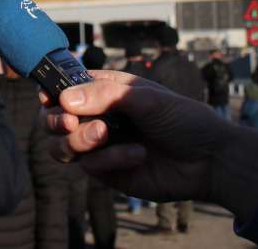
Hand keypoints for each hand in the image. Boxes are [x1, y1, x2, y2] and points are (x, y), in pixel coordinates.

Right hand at [44, 70, 257, 221]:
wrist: (209, 159)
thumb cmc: (182, 118)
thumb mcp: (144, 97)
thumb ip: (103, 95)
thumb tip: (63, 100)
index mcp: (103, 89)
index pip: (63, 86)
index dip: (50, 91)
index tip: (49, 97)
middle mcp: (96, 115)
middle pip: (53, 119)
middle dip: (56, 120)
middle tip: (71, 122)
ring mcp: (99, 145)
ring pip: (61, 145)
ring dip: (78, 141)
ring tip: (104, 136)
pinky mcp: (106, 171)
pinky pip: (88, 166)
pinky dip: (108, 160)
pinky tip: (136, 155)